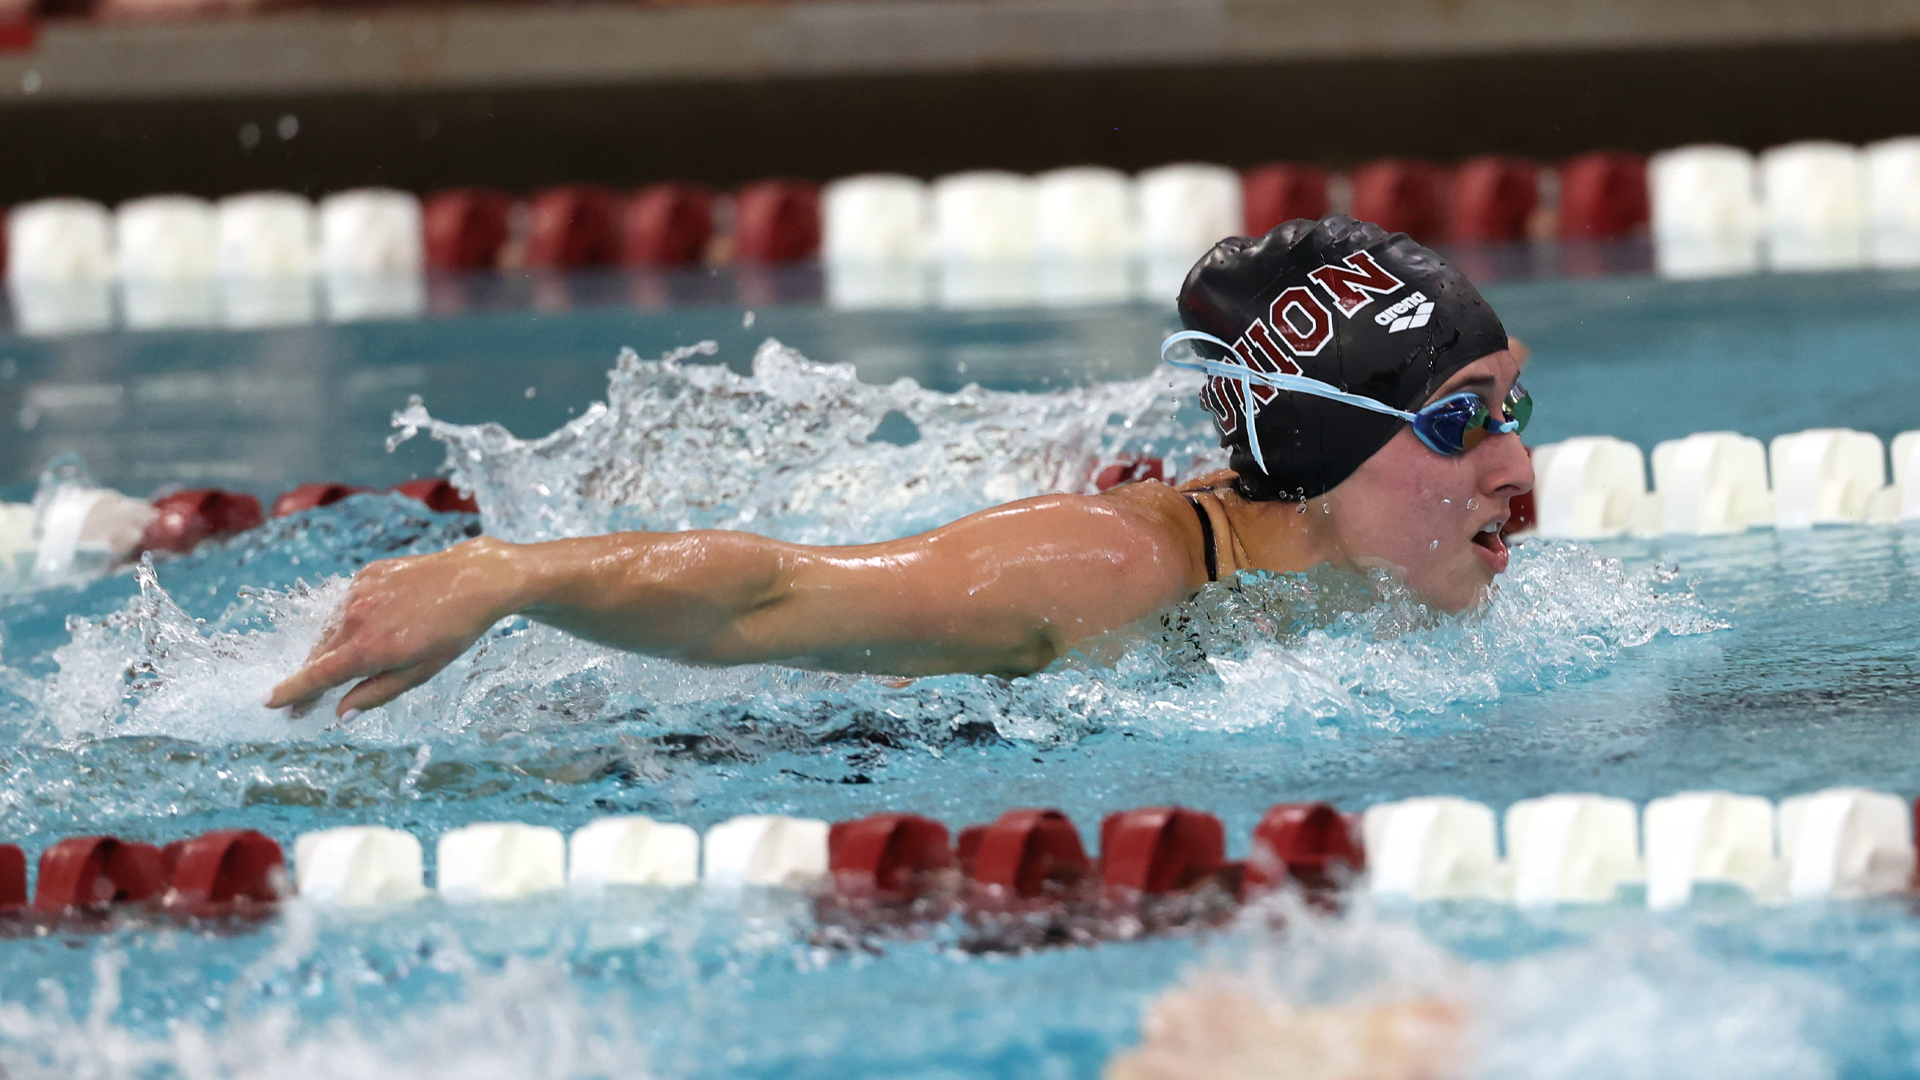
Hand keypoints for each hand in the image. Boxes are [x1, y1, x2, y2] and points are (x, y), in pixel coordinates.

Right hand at [266, 537, 532, 718]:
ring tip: (345, 665)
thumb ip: (375, 694)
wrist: (474, 581)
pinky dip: (351, 619)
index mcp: (368, 648)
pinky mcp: (366, 573)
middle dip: (310, 679)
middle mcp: (355, 618)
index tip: (267, 702)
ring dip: (331, 649)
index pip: (317, 676)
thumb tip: (341, 713)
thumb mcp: (419, 673)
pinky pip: (347, 604)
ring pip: (331, 628)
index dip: (291, 691)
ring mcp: (358, 591)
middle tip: (303, 705)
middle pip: (320, 655)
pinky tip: (373, 624)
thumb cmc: (452, 633)